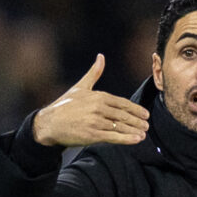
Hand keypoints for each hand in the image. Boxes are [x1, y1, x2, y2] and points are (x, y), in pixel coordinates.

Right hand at [33, 54, 149, 146]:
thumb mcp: (80, 87)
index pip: (122, 103)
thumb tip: (101, 56)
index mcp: (98, 96)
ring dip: (134, 130)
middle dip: (137, 121)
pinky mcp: (92, 134)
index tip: (145, 114)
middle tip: (147, 125)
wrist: (49, 123)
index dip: (135, 109)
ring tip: (143, 134)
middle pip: (124, 115)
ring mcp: (95, 121)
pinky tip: (136, 140)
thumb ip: (94, 73)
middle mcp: (98, 108)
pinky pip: (113, 136)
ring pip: (120, 126)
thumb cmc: (64, 105)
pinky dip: (126, 139)